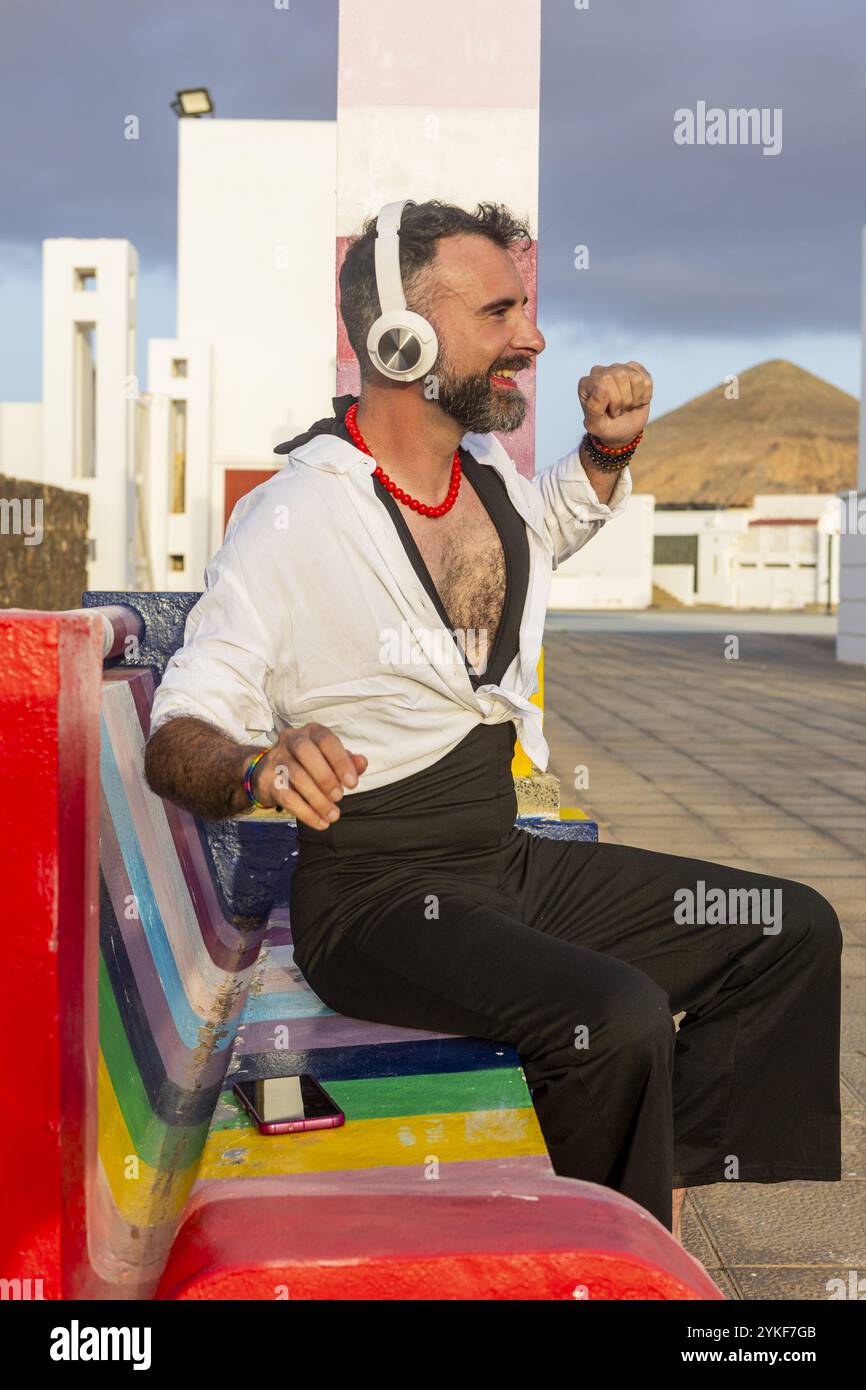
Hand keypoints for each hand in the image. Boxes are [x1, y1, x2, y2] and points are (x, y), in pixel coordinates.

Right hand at [250, 722, 366, 829]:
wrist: (269, 773)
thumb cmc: (309, 764)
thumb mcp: (330, 759)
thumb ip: (348, 761)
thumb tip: (362, 763)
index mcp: (311, 732)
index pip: (326, 740)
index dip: (341, 761)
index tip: (352, 783)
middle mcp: (291, 739)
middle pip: (306, 753)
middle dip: (326, 778)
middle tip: (339, 797)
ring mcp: (276, 759)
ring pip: (297, 777)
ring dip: (319, 800)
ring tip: (333, 815)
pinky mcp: (267, 781)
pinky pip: (288, 798)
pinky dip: (307, 813)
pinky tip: (321, 823)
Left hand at [578, 361, 652, 447]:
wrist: (623, 431)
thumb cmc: (606, 427)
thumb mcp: (596, 425)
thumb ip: (594, 408)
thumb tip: (601, 386)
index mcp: (586, 383)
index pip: (605, 380)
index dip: (614, 401)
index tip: (610, 412)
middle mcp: (601, 372)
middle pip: (621, 376)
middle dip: (624, 400)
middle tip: (619, 410)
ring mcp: (618, 369)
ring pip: (636, 378)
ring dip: (635, 399)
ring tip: (627, 405)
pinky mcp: (635, 371)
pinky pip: (647, 380)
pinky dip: (645, 395)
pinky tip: (636, 400)